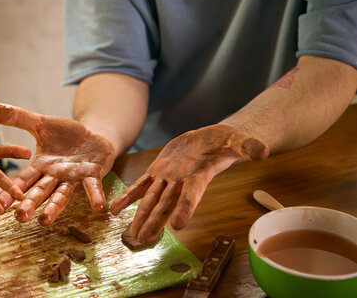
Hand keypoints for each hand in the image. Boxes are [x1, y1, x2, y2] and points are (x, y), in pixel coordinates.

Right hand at [0, 103, 115, 224]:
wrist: (93, 135)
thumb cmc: (65, 134)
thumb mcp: (40, 123)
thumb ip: (17, 118)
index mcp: (40, 165)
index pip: (22, 180)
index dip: (10, 191)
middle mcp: (55, 176)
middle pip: (39, 191)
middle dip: (29, 204)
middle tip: (19, 217)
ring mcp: (73, 178)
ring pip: (61, 195)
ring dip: (54, 208)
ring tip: (45, 221)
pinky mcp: (93, 175)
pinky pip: (94, 187)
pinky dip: (96, 197)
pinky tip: (99, 207)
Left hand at [110, 124, 268, 244]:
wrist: (211, 140)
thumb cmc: (227, 141)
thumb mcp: (238, 139)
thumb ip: (249, 146)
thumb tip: (265, 151)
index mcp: (199, 176)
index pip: (191, 194)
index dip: (186, 208)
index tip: (178, 226)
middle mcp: (181, 181)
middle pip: (167, 204)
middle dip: (156, 222)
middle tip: (145, 241)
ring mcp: (168, 177)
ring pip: (151, 199)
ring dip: (141, 217)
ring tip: (131, 236)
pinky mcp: (158, 170)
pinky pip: (140, 185)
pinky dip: (128, 196)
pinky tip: (115, 209)